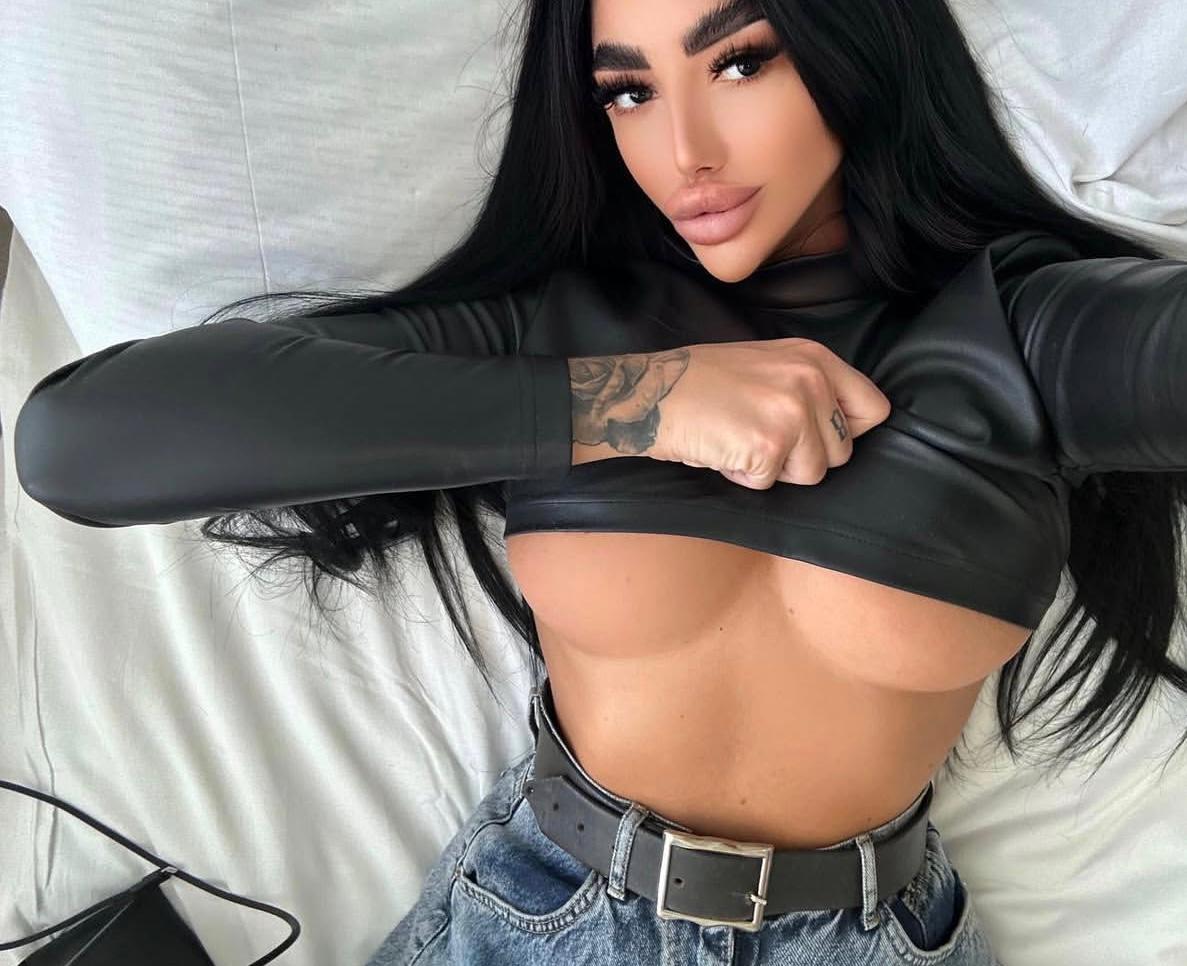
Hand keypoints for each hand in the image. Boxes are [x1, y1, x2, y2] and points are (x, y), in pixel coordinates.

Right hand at [641, 337, 891, 488]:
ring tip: (740, 440)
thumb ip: (808, 386)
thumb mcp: (767, 364)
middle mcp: (811, 380)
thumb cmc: (700, 383)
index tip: (814, 437)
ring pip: (812, 473)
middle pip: (843, 451)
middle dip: (803, 457)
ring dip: (774, 469)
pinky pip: (771, 483)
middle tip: (760, 436)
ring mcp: (792, 412)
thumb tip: (840, 426)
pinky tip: (723, 450)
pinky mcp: (770, 445)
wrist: (650, 393)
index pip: (874, 409)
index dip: (845, 433)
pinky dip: (745, 476)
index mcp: (815, 358)